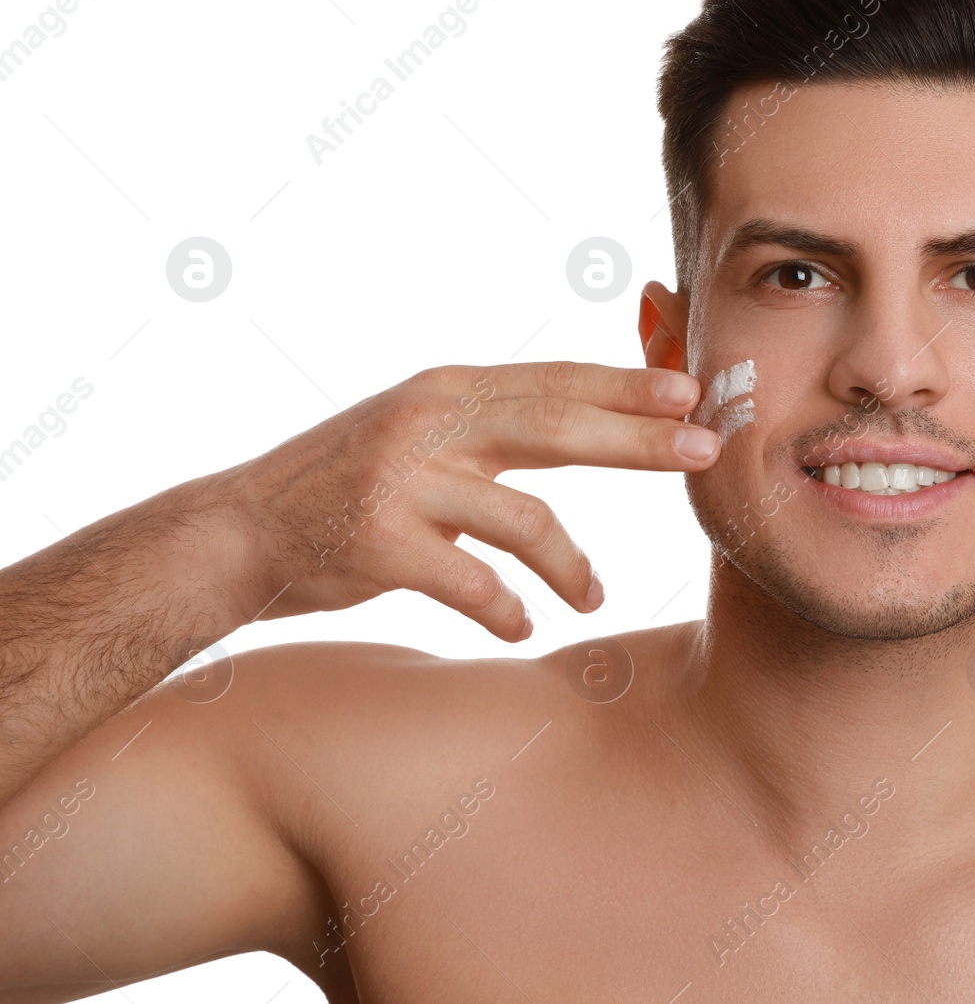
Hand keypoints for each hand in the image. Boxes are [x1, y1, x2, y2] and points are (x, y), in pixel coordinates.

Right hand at [214, 362, 721, 640]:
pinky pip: (471, 583)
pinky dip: (506, 609)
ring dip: (573, 566)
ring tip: (594, 594)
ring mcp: (400, 481)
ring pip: (525, 520)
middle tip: (703, 452)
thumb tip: (598, 419)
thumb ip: (496, 426)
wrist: (237, 531)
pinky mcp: (377, 543)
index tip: (692, 390)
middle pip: (555, 427)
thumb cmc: (348, 484)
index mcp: (447, 392)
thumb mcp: (421, 431)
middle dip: (638, 440)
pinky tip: (520, 625)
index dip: (625, 385)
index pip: (553, 381)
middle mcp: (427, 423)